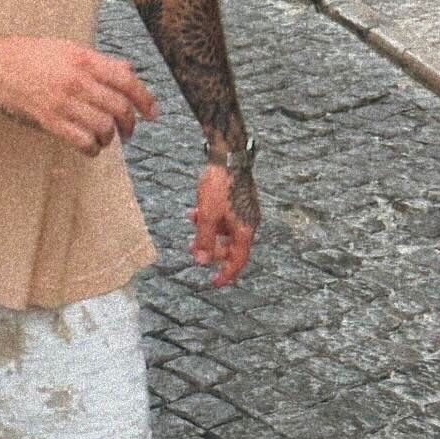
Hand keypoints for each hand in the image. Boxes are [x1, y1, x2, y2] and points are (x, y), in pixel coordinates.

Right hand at [0, 37, 158, 156]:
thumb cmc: (28, 55)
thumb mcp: (66, 48)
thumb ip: (98, 61)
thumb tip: (127, 70)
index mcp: (84, 59)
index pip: (127, 80)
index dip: (145, 99)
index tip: (152, 113)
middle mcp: (77, 80)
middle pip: (119, 108)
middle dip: (129, 125)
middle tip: (128, 132)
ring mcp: (63, 101)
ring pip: (104, 128)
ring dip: (110, 139)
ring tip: (105, 139)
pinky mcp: (48, 120)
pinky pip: (82, 141)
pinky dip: (92, 149)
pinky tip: (90, 148)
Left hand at [189, 163, 257, 287]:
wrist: (228, 155)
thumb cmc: (219, 185)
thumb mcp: (207, 215)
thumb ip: (204, 239)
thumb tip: (201, 261)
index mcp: (245, 229)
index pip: (238, 260)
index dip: (226, 273)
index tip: (214, 283)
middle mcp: (248, 222)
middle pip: (230, 245)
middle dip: (210, 249)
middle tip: (191, 249)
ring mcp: (244, 210)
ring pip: (224, 229)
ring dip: (207, 230)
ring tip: (190, 225)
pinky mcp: (238, 199)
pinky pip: (224, 216)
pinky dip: (210, 217)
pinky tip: (194, 211)